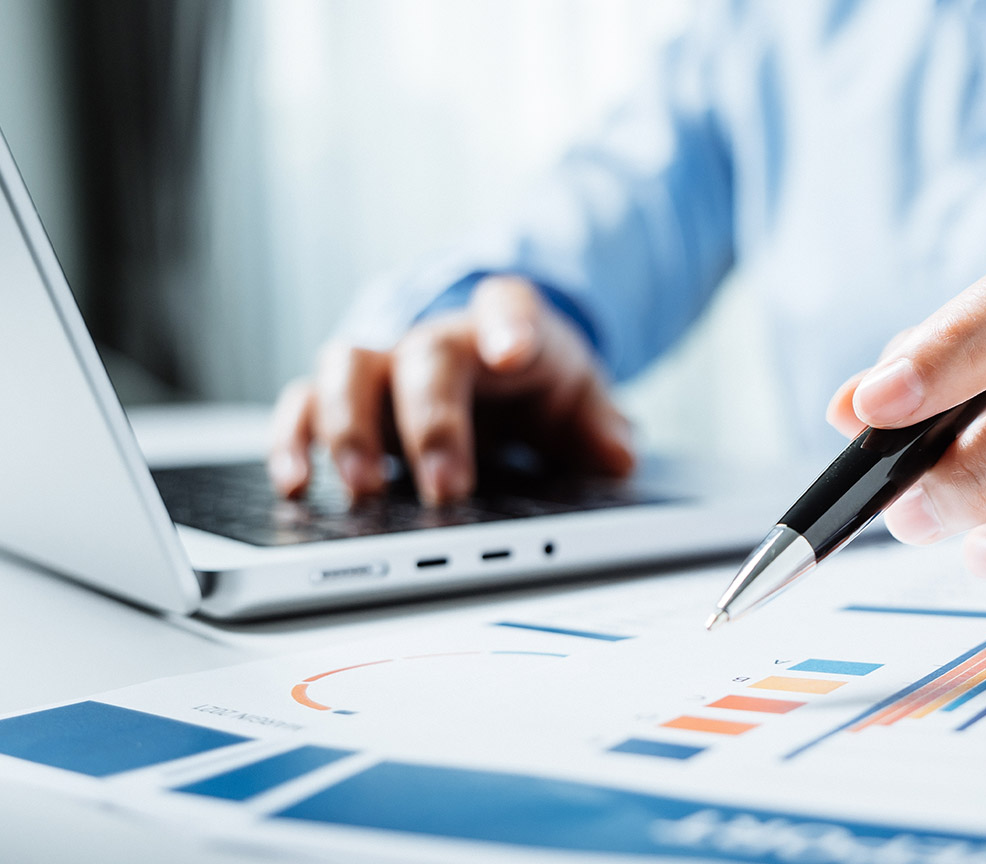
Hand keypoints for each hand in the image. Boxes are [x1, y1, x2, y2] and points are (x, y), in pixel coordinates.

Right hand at [268, 276, 634, 504]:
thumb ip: (603, 425)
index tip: (514, 351)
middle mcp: (440, 339)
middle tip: (448, 488)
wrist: (496, 359)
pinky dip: (293, 440)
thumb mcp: (583, 397)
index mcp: (508, 327)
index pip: (510, 307)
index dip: (511, 325)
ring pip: (348, 369)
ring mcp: (387, 366)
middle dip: (433, 423)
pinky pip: (304, 404)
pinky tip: (296, 484)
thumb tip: (619, 455)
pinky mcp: (347, 400)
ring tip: (361, 488)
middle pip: (425, 356)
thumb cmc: (537, 380)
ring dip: (349, 428)